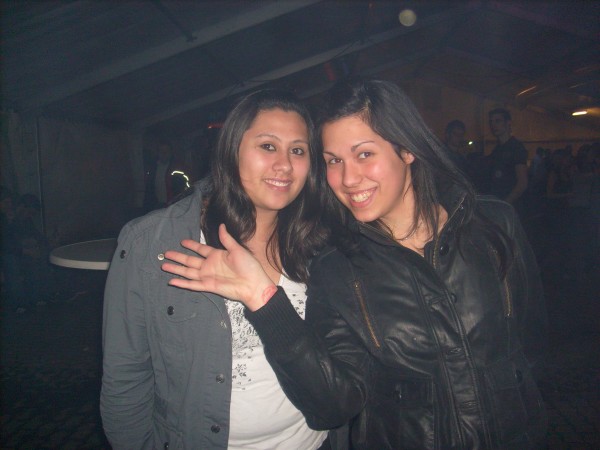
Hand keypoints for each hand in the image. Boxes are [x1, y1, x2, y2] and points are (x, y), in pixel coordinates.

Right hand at [161, 224, 275, 310]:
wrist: (253, 284)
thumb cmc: (249, 267)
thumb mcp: (238, 249)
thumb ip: (227, 239)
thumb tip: (221, 226)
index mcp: (217, 256)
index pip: (200, 249)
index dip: (191, 245)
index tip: (182, 242)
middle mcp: (210, 266)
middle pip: (190, 260)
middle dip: (178, 257)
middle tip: (166, 253)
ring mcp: (208, 276)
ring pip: (188, 272)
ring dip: (176, 269)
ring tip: (164, 266)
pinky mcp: (209, 286)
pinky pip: (193, 284)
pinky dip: (182, 283)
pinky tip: (172, 281)